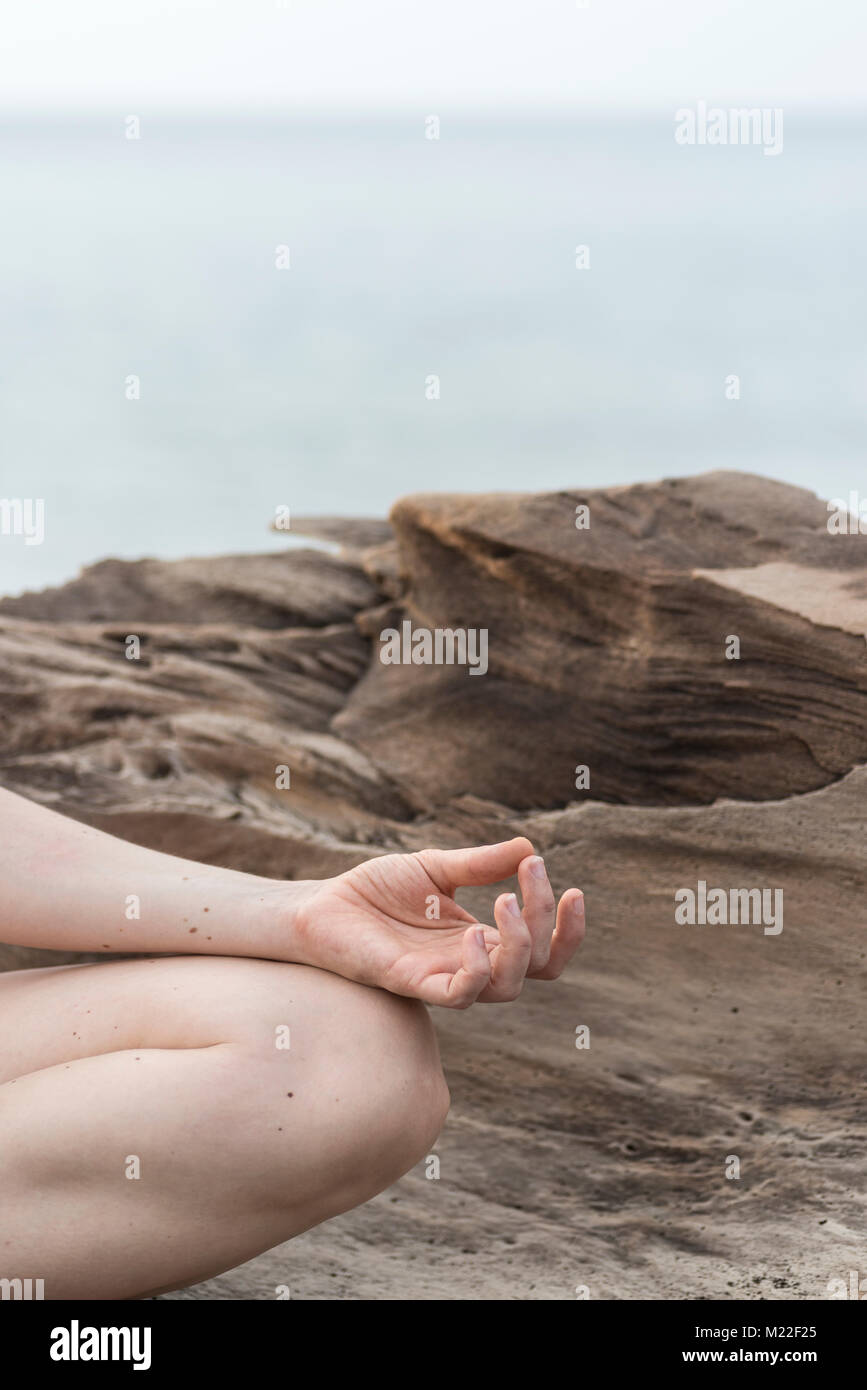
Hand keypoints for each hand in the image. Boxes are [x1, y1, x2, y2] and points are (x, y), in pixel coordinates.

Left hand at [292, 838, 584, 1008]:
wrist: (322, 904)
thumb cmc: (375, 891)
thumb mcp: (437, 868)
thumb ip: (481, 864)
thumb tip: (529, 847)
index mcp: (481, 940)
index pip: (544, 953)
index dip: (567, 930)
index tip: (573, 888)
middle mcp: (469, 965)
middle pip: (536, 967)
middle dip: (546, 921)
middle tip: (531, 874)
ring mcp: (443, 978)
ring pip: (506, 988)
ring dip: (518, 944)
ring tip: (503, 899)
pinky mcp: (412, 984)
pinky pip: (459, 995)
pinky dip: (477, 969)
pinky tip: (475, 934)